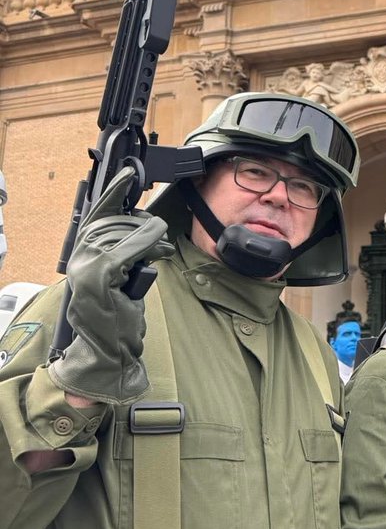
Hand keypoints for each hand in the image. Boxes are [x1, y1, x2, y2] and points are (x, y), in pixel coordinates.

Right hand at [49, 168, 171, 406]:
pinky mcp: (100, 273)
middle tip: (161, 237)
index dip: (114, 192)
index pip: (97, 214)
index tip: (128, 173)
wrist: (108, 355)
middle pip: (116, 220)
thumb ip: (126, 253)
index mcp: (82, 255)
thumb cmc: (117, 319)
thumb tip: (146, 229)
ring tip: (162, 250)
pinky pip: (130, 246)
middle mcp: (79, 257)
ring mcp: (86, 265)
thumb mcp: (122, 278)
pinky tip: (160, 246)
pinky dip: (149, 242)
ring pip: (125, 231)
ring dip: (151, 237)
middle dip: (143, 224)